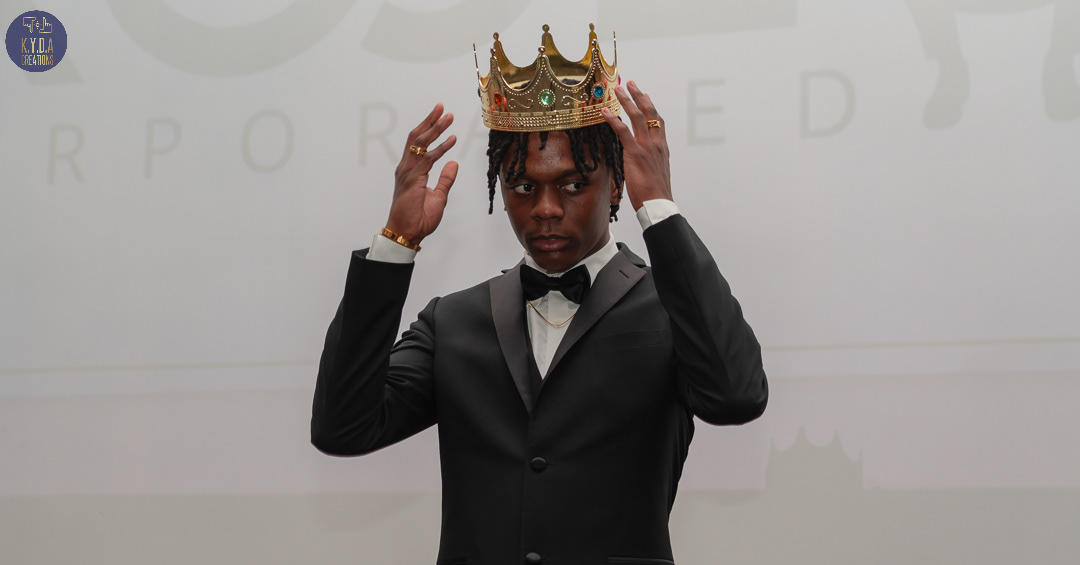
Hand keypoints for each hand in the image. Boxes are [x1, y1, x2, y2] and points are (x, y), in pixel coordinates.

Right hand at [384, 104, 458, 243]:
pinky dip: (441, 148)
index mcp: (410, 171)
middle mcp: (406, 168)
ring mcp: (408, 173)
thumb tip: (454, 163)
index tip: (441, 116)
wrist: (407, 233)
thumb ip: (446, 179)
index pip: (418, 144)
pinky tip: (452, 139)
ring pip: (421, 144)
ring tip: (448, 117)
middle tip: (442, 108)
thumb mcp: (439, 196)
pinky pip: (428, 159)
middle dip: (430, 121)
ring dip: (435, 129)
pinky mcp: (413, 180)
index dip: (429, 128)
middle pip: (417, 138)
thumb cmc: (418, 218)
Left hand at [602, 81, 672, 209]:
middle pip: (649, 113)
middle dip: (639, 96)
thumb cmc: (656, 195)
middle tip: (630, 83)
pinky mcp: (635, 153)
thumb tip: (642, 161)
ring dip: (626, 101)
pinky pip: (622, 131)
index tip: (645, 95)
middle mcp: (656, 144)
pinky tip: (604, 111)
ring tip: (617, 89)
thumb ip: (650, 162)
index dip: (651, 107)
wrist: (659, 204)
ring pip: (637, 117)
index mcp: (662, 148)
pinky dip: (613, 119)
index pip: (658, 122)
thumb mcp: (655, 174)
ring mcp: (646, 147)